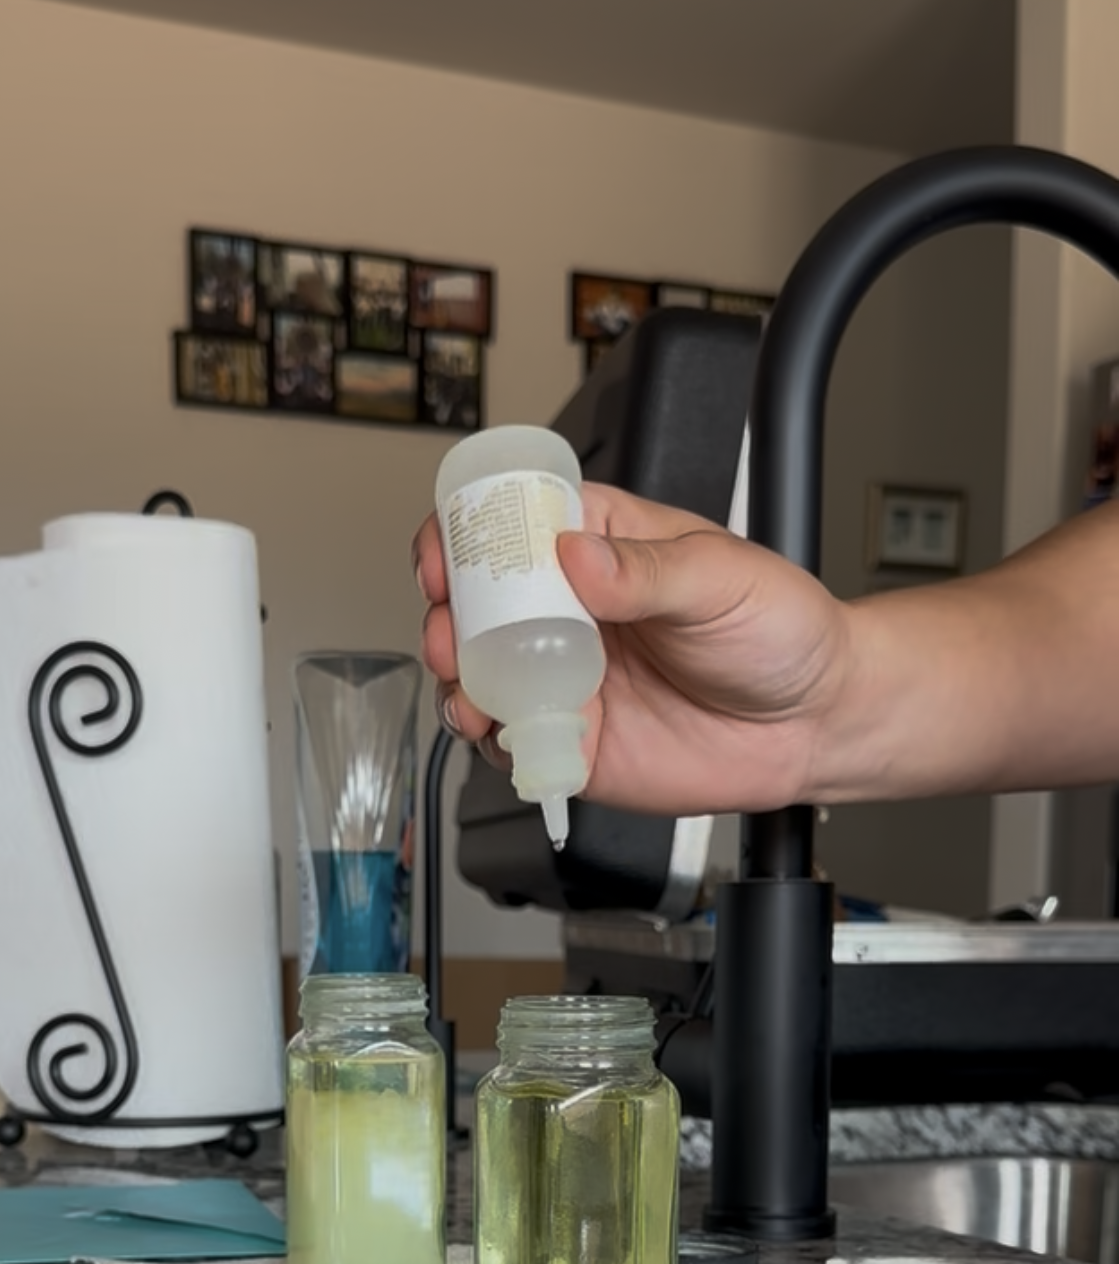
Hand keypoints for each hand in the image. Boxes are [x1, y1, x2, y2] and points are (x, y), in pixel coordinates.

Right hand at [414, 483, 850, 814]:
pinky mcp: (574, 740)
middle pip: (475, 603)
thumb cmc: (781, 631)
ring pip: (479, 674)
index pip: (509, 523)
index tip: (447, 560)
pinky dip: (495, 739)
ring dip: (458, 681)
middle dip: (446, 617)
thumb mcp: (723, 578)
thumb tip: (579, 555)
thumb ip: (648, 570)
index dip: (464, 535)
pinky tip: (507, 732)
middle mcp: (571, 610)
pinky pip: (512, 741)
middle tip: (453, 636)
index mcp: (600, 544)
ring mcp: (566, 676)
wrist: (816, 723)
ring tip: (470, 691)